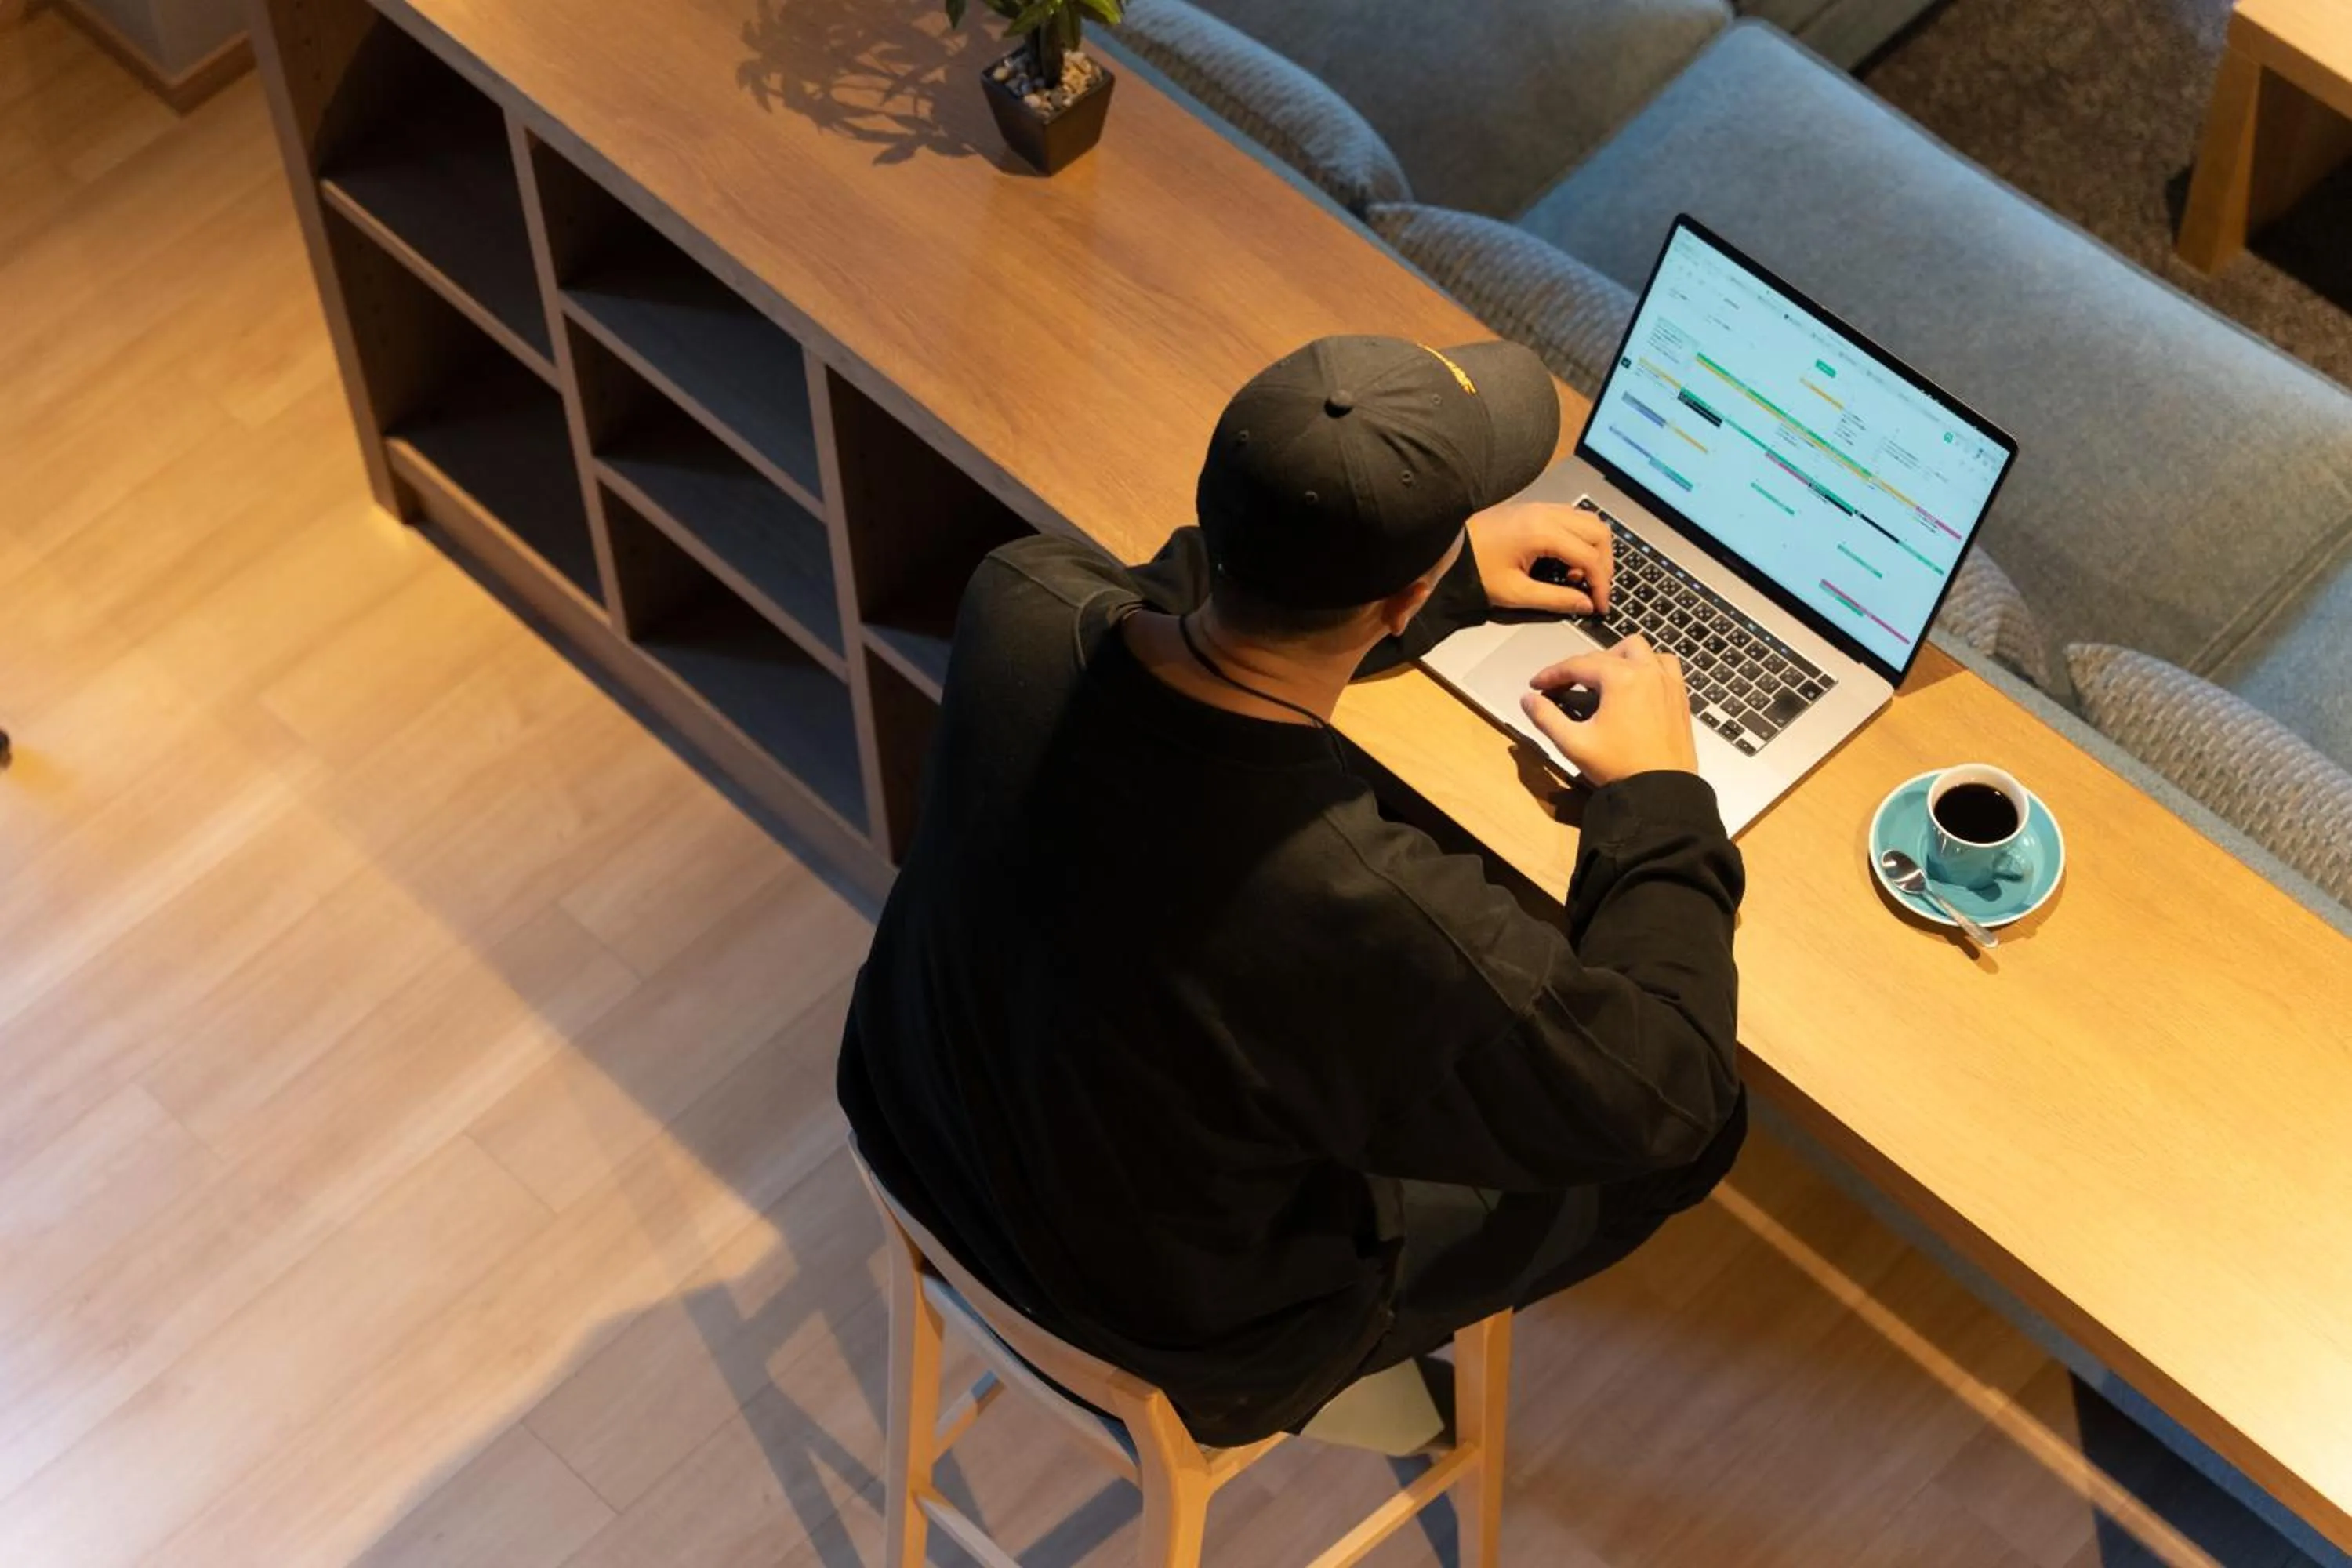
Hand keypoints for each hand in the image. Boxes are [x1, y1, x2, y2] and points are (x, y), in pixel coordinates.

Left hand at [1466, 500, 1611, 615]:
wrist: (1447, 547)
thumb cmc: (1476, 569)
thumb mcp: (1515, 593)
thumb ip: (1555, 600)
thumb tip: (1586, 605)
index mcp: (1543, 532)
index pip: (1590, 557)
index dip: (1602, 584)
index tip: (1600, 607)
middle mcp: (1548, 513)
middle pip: (1598, 532)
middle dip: (1604, 564)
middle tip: (1595, 590)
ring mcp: (1542, 507)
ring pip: (1589, 521)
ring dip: (1594, 549)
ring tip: (1580, 577)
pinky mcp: (1536, 509)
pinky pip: (1573, 518)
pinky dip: (1581, 539)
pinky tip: (1567, 562)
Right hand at [1519, 636, 1698, 784]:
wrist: (1662, 793)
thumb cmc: (1621, 768)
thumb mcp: (1574, 744)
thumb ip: (1546, 717)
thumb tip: (1528, 699)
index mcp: (1620, 679)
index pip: (1576, 665)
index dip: (1551, 674)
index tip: (1537, 685)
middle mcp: (1646, 672)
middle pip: (1604, 654)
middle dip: (1580, 667)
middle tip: (1563, 687)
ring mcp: (1667, 682)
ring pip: (1640, 650)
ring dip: (1617, 657)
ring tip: (1602, 679)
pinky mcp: (1680, 696)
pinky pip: (1664, 665)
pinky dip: (1647, 666)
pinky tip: (1636, 685)